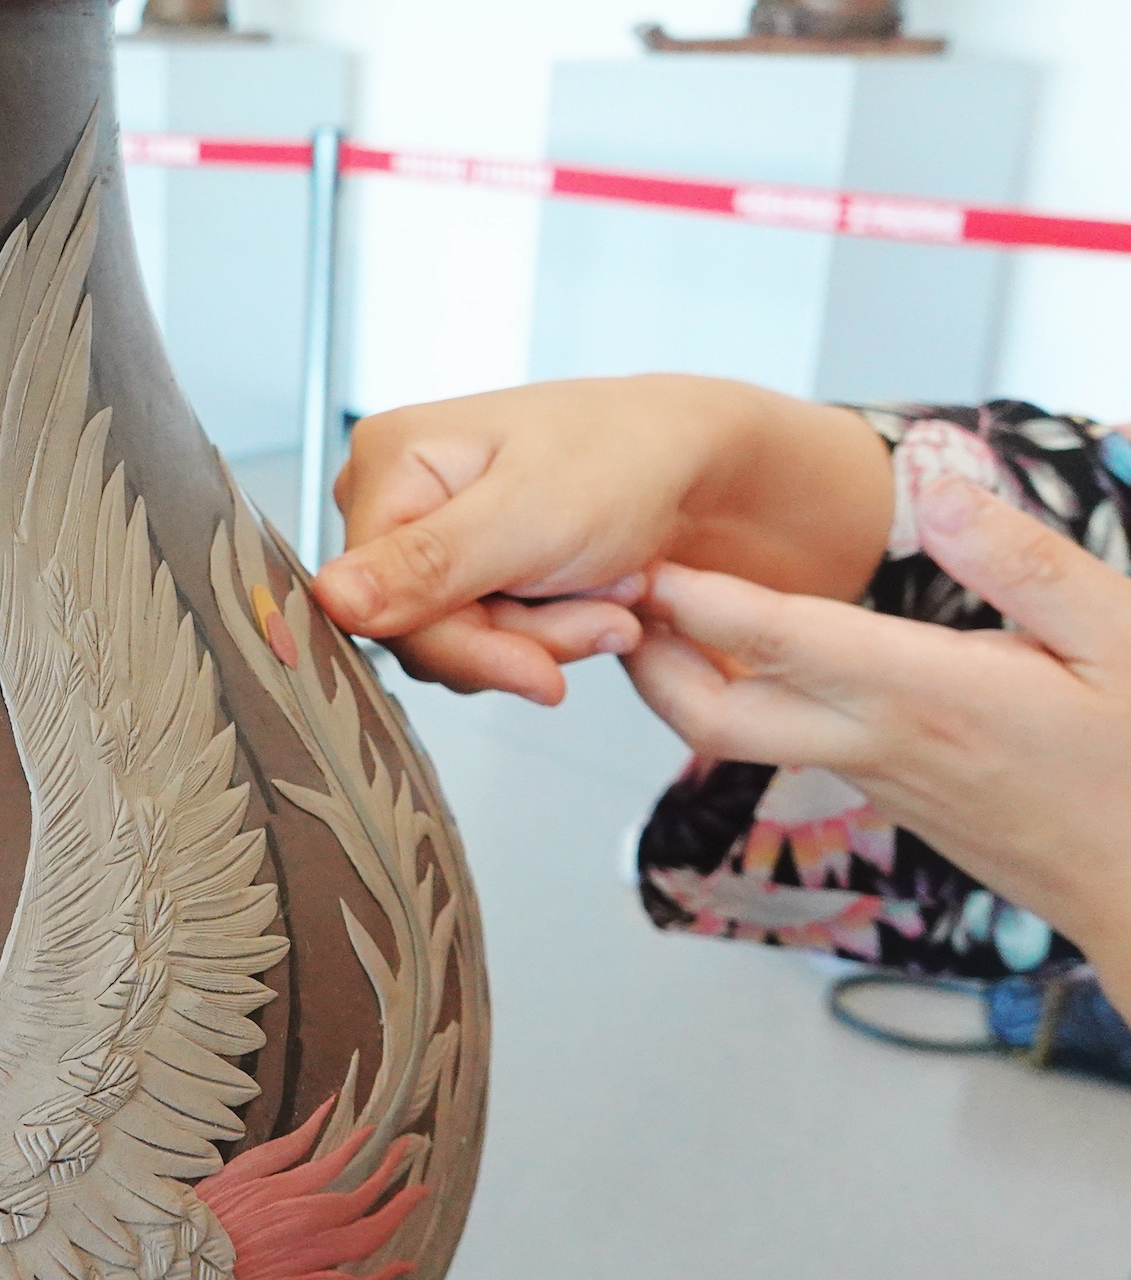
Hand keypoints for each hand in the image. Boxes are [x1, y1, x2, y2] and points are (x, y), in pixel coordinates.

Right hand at [311, 376, 891, 703]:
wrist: (699, 460)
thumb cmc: (625, 460)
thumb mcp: (527, 518)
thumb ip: (425, 566)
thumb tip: (329, 602)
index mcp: (388, 461)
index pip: (379, 602)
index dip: (465, 645)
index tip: (543, 667)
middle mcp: (394, 493)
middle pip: (417, 627)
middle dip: (518, 638)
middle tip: (603, 616)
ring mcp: (429, 531)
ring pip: (454, 640)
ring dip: (542, 638)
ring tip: (611, 595)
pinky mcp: (467, 564)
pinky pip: (482, 636)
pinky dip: (546, 632)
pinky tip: (593, 596)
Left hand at [627, 477, 1130, 1012]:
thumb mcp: (1122, 639)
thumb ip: (1024, 562)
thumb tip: (936, 488)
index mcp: (926, 696)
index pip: (780, 643)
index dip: (698, 602)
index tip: (642, 560)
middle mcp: (875, 744)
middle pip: (713, 715)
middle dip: (645, 657)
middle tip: (608, 590)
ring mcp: (870, 779)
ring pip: (736, 735)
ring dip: (680, 676)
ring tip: (648, 603)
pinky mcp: (881, 794)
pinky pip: (781, 742)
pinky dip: (737, 695)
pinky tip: (733, 646)